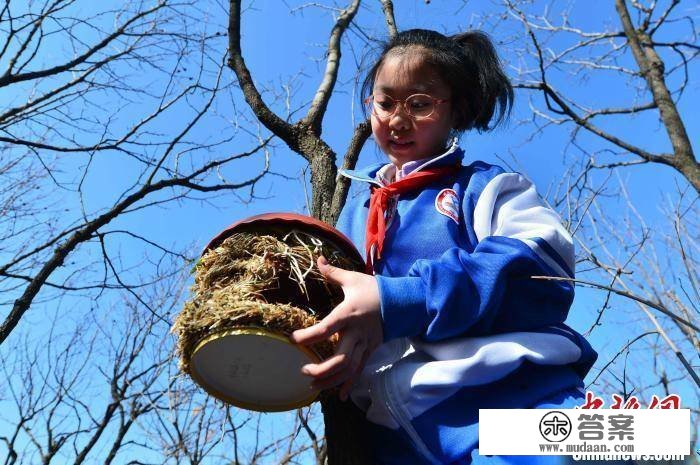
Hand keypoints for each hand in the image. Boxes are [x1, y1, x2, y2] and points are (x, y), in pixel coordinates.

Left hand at [290, 256, 382, 401]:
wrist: (403, 302)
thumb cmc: (375, 290)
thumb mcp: (353, 279)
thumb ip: (333, 273)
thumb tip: (318, 259)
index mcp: (348, 314)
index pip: (326, 328)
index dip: (308, 336)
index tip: (293, 338)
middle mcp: (356, 333)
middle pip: (340, 359)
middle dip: (321, 370)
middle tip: (304, 370)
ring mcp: (365, 345)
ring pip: (349, 370)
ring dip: (331, 381)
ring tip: (314, 386)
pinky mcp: (371, 351)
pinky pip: (359, 371)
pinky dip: (349, 384)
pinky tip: (339, 397)